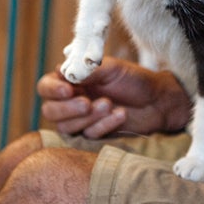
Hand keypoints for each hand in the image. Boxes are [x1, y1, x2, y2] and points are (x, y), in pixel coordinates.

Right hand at [38, 56, 191, 137]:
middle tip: (87, 103)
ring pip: (66, 127)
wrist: (157, 100)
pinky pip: (88, 135)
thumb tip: (61, 71)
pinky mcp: (94, 133)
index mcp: (72, 80)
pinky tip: (120, 114)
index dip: (52, 90)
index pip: (46, 86)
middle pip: (50, 111)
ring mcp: (81, 119)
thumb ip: (87, 70)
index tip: (68, 90)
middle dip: (67, 109)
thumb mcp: (111, 68)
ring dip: (87, 118)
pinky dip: (103, 125)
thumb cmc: (133, 79)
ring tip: (110, 104)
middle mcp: (72, 99)